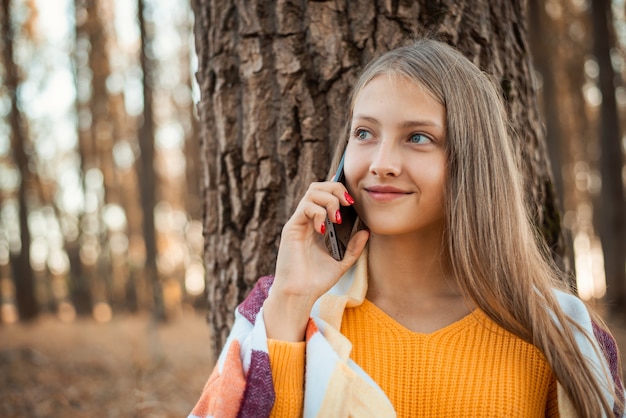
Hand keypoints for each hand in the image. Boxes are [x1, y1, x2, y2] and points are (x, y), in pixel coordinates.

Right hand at [263, 181, 368, 340]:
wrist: (300, 295)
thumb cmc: (316, 281)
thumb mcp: (342, 263)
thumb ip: (353, 247)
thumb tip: (366, 231)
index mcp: (317, 225)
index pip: (325, 195)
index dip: (337, 187)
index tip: (352, 194)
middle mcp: (307, 220)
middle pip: (318, 187)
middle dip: (336, 188)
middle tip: (349, 202)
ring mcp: (298, 223)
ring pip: (312, 192)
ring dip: (329, 200)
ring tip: (338, 218)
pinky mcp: (292, 228)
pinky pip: (305, 207)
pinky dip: (319, 213)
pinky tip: (324, 229)